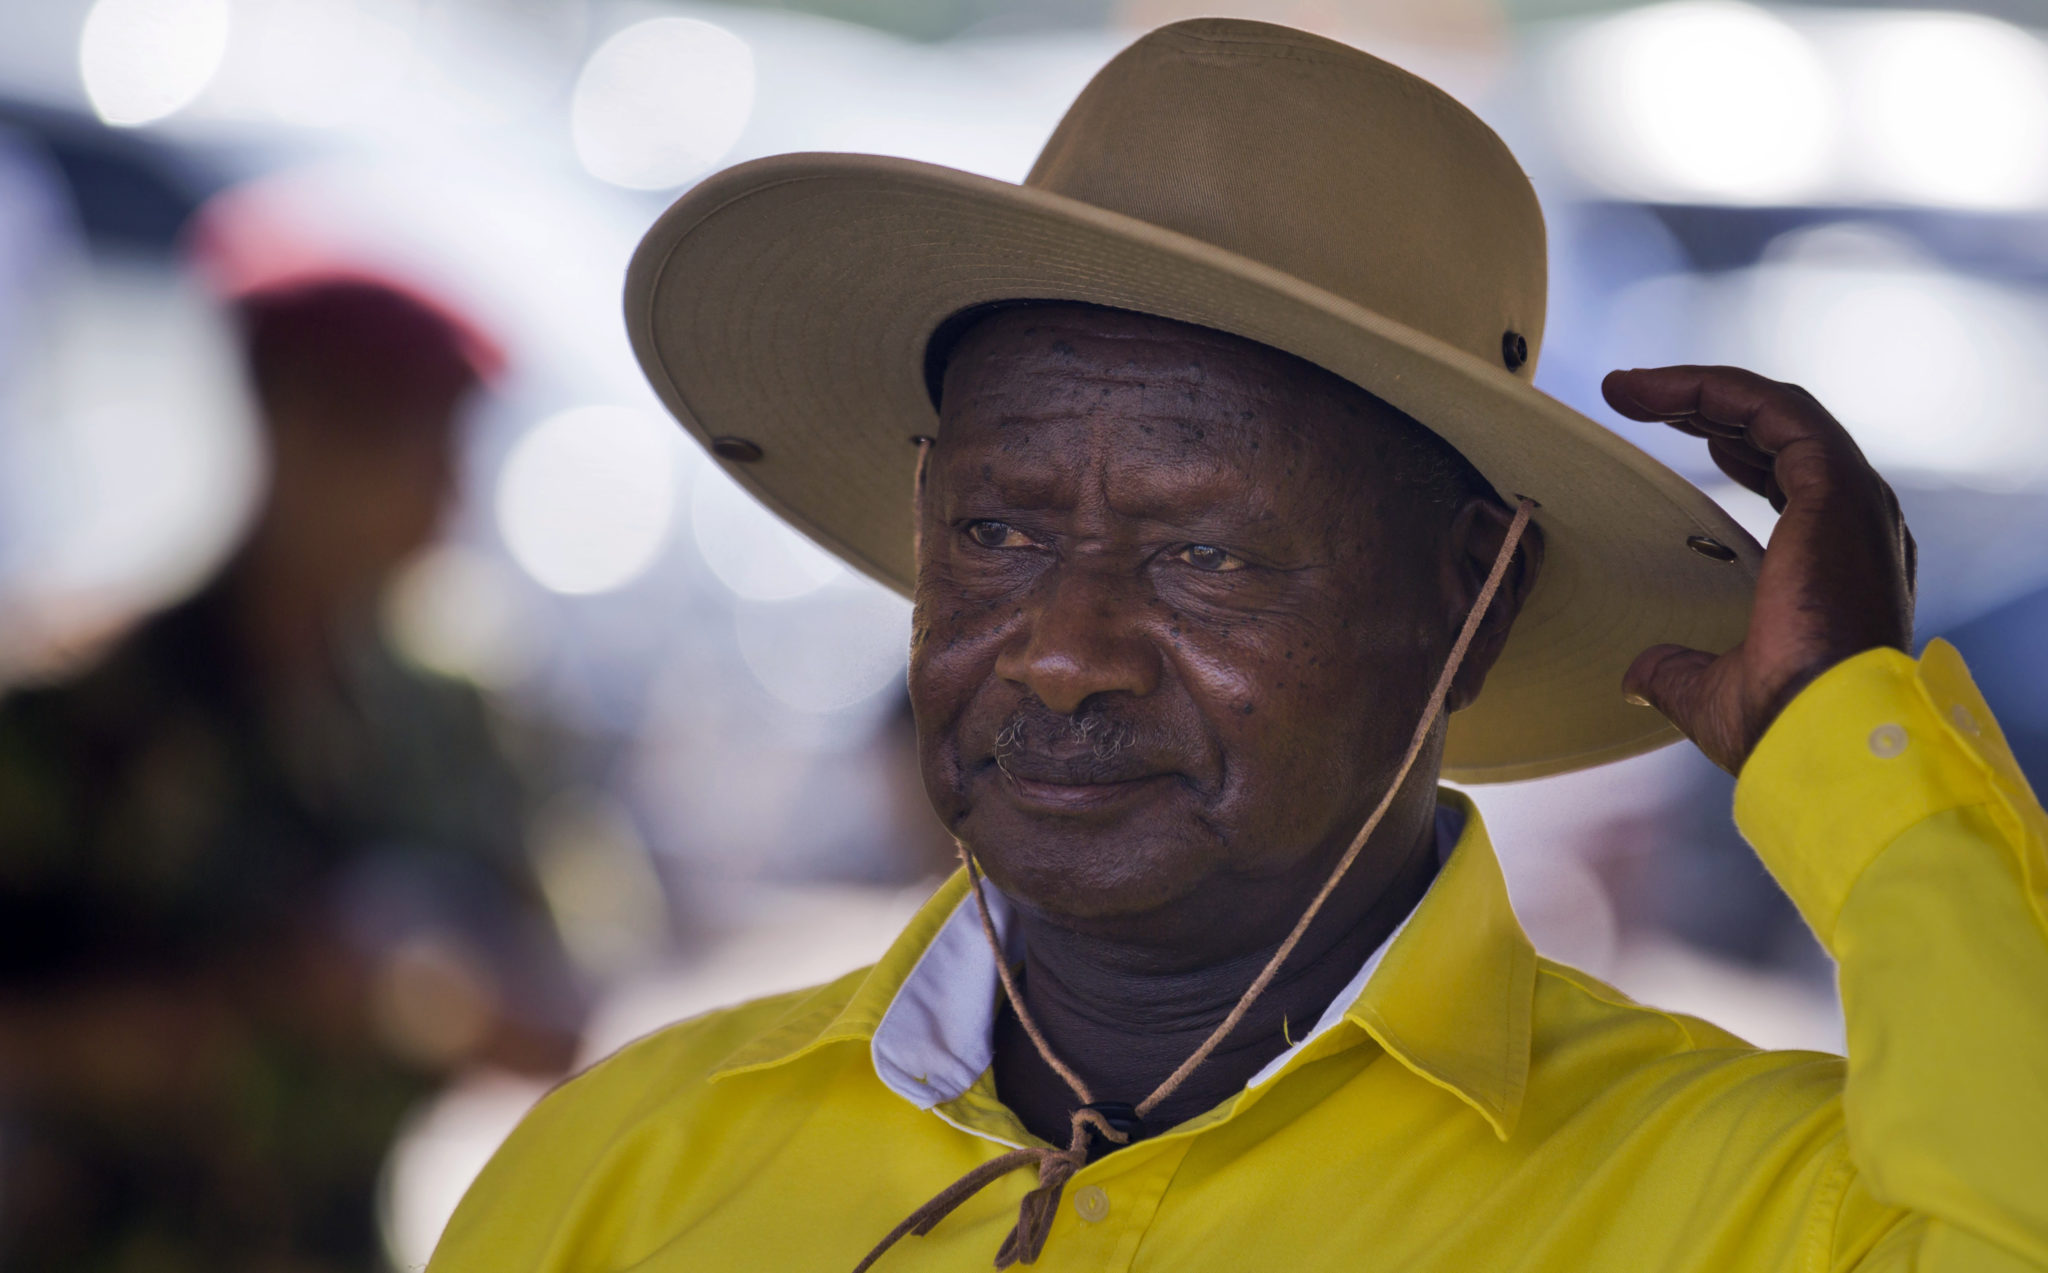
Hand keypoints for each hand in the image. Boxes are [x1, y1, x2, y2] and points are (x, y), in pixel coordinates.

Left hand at [1602, 366, 1915, 774]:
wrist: (1826, 736)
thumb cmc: (1782, 726)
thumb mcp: (1711, 692)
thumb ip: (1676, 671)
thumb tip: (1637, 674)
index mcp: (1834, 561)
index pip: (1782, 476)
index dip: (1726, 447)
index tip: (1658, 430)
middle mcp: (1853, 523)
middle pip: (1776, 434)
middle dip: (1703, 407)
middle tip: (1630, 394)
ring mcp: (1851, 501)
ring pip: (1775, 411)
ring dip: (1699, 390)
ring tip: (1626, 386)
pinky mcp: (1836, 487)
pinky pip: (1776, 410)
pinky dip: (1715, 391)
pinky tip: (1653, 392)